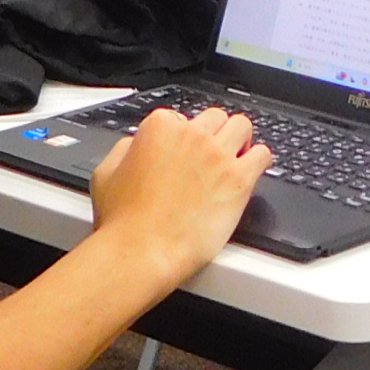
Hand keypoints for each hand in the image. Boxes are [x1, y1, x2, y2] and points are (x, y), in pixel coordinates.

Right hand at [89, 104, 270, 286]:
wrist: (141, 251)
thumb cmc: (123, 221)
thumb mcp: (106, 173)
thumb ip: (125, 148)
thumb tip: (138, 144)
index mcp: (160, 127)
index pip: (180, 118)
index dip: (181, 139)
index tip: (182, 155)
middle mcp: (192, 134)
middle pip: (215, 118)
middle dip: (213, 135)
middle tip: (209, 156)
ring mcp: (218, 155)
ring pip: (242, 126)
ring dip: (238, 140)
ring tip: (234, 159)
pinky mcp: (239, 179)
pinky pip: (262, 155)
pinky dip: (258, 160)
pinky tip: (250, 173)